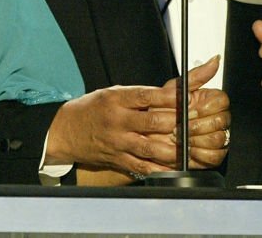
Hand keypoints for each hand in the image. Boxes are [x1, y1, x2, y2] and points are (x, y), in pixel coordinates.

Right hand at [46, 84, 184, 177]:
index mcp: (116, 99)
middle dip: (176, 123)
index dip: (169, 98)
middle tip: (196, 122)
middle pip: (151, 122)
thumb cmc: (93, 108)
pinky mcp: (117, 159)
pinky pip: (142, 167)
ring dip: (172, 149)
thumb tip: (173, 92)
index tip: (189, 97)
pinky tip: (175, 169)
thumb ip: (141, 95)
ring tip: (190, 148)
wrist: (65, 130)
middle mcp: (117, 121)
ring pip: (149, 148)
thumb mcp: (114, 93)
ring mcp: (117, 142)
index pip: (146, 96)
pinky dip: (160, 169)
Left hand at [155, 56, 229, 168]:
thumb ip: (195, 76)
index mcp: (209, 101)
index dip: (206, 107)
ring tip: (179, 138)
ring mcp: (215, 137)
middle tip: (180, 127)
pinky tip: (186, 150)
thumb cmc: (159, 109)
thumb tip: (215, 59)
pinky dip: (199, 154)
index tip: (190, 110)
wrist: (146, 134)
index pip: (222, 101)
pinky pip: (215, 156)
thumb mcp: (173, 89)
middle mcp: (215, 118)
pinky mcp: (211, 155)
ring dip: (196, 140)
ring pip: (219, 139)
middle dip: (198, 126)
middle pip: (221, 121)